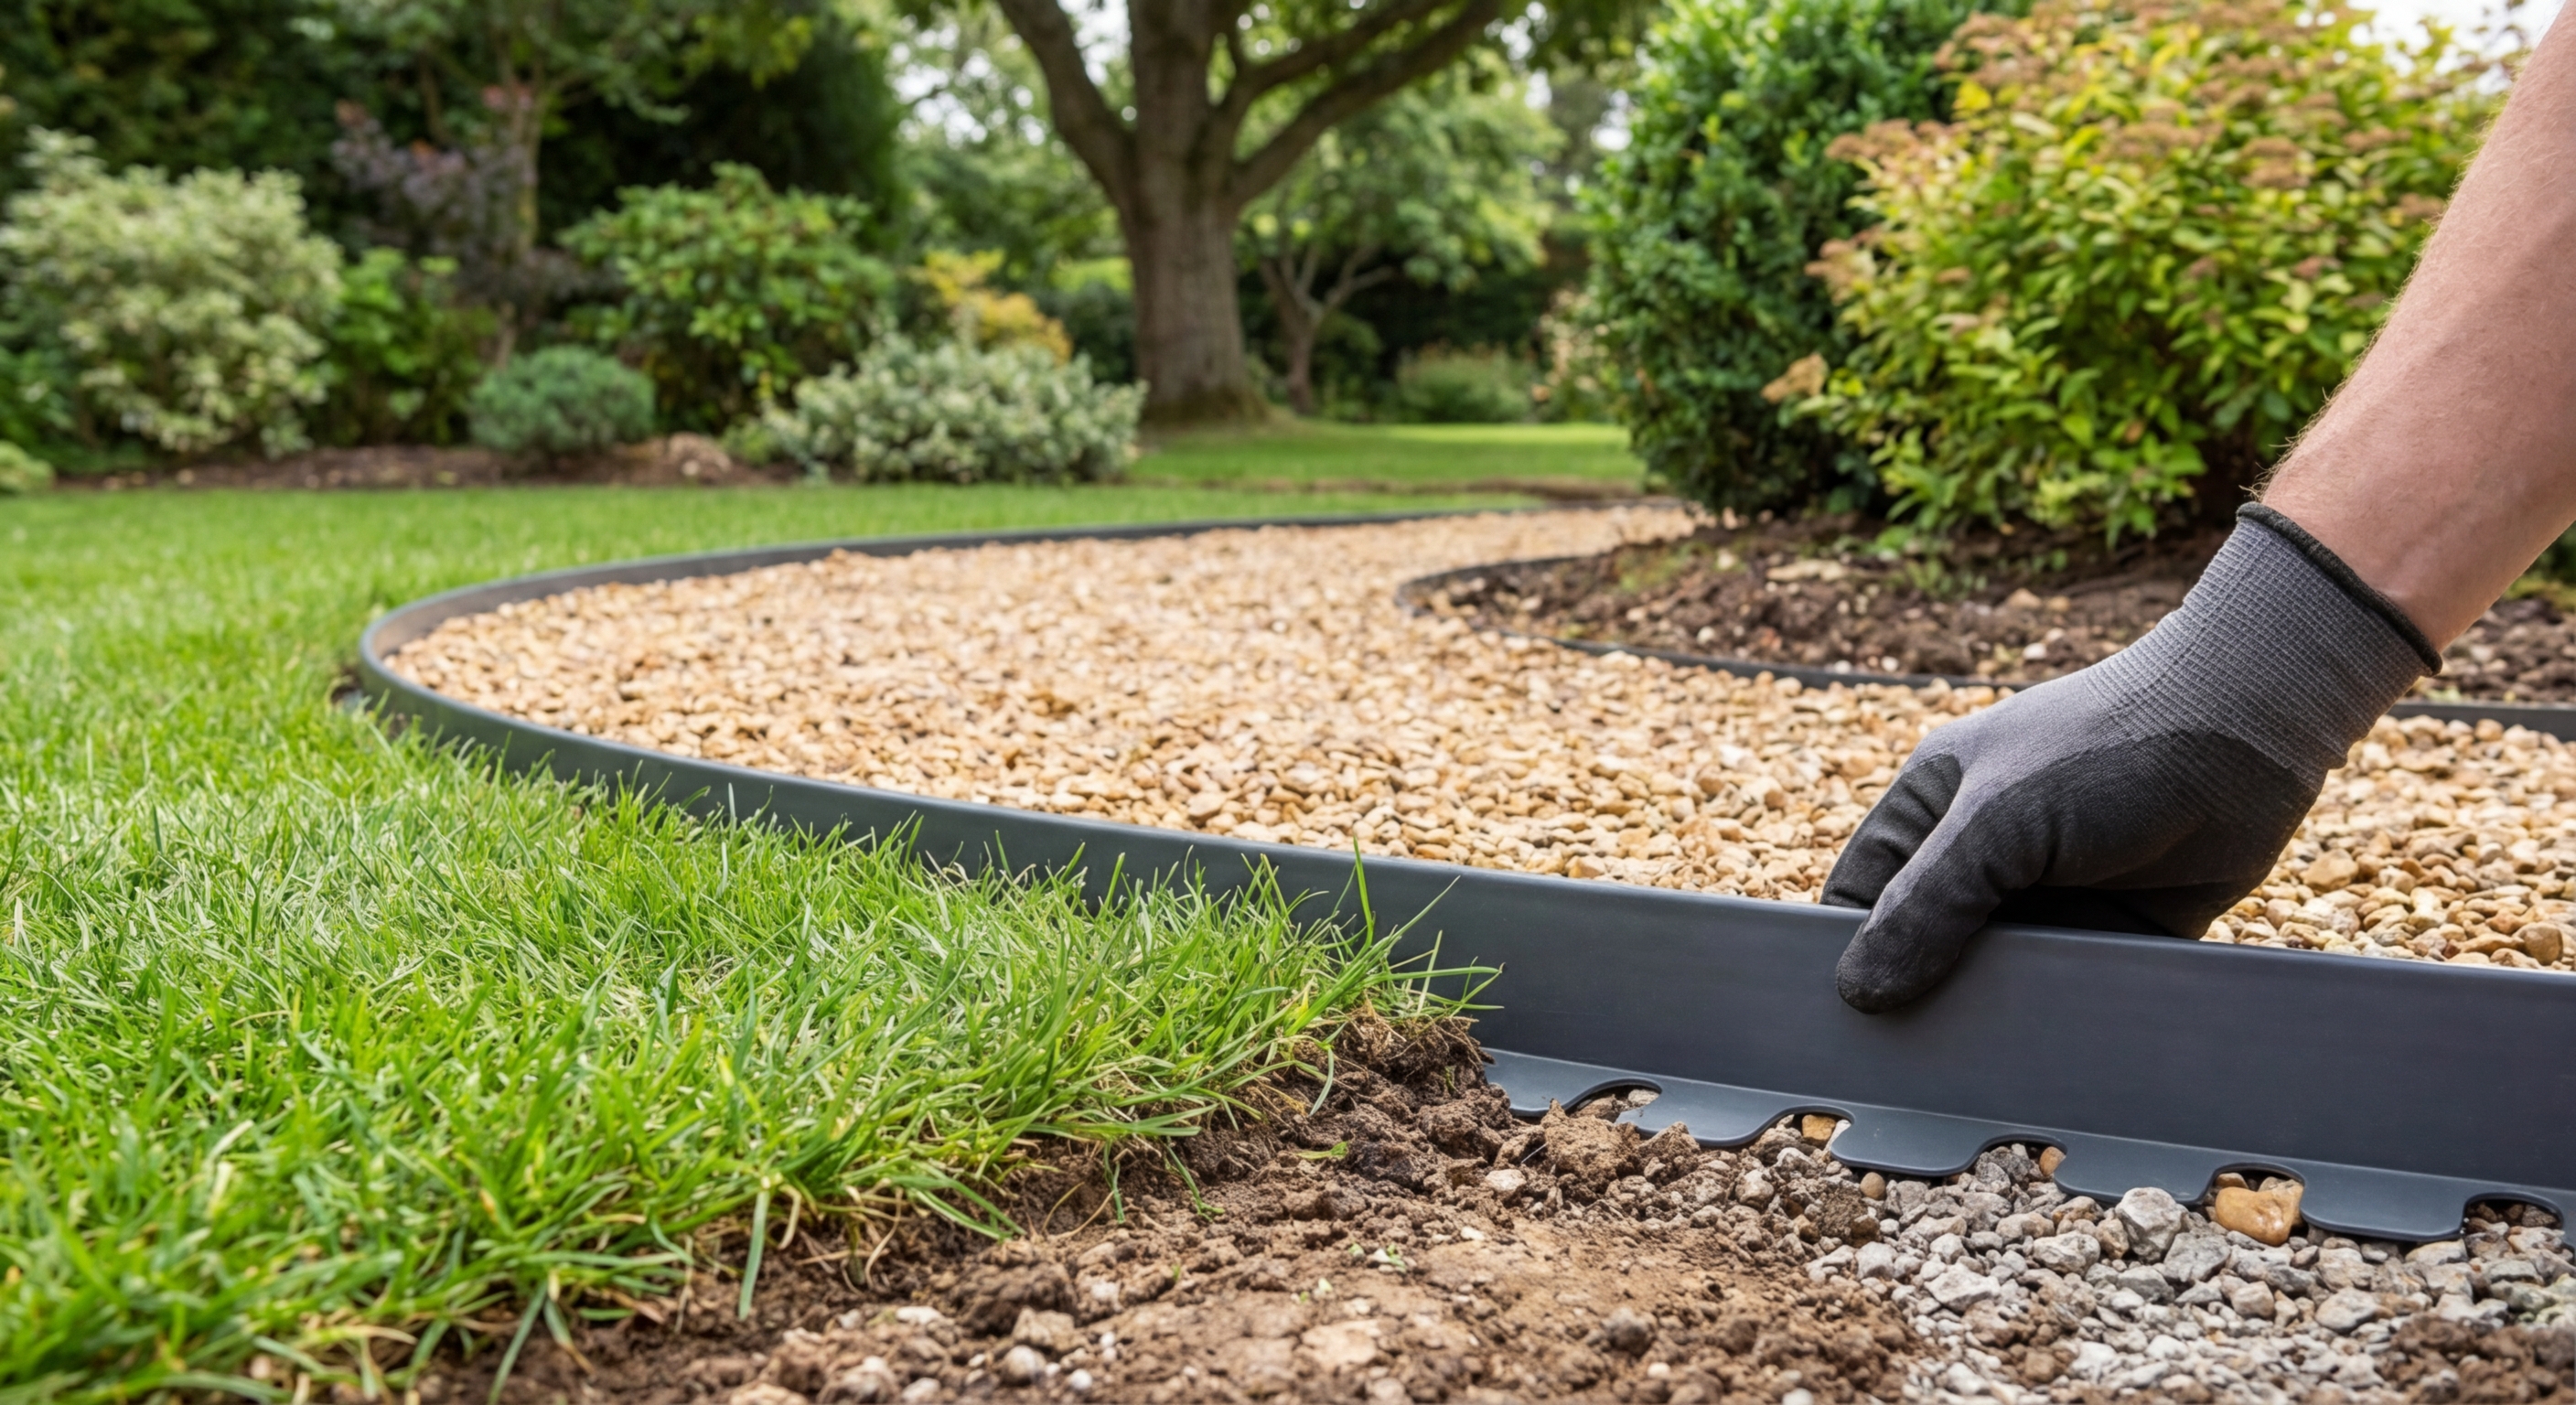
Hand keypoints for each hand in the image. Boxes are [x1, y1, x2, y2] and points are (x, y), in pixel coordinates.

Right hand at [1821, 506, 2439, 1012]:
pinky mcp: (2113, 930)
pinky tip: (2048, 1060)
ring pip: (1997, 978)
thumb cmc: (2108, 746)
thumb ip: (1928, 907)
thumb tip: (1858, 992)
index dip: (1847, 955)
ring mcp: (2049, 894)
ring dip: (1993, 1017)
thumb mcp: (1997, 822)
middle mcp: (1984, 854)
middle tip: (1910, 1070)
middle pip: (1926, 946)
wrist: (2251, 731)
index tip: (1845, 1026)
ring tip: (1978, 1075)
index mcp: (1934, 808)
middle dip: (1921, 999)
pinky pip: (2070, 990)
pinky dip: (2060, 1020)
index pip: (1864, 896)